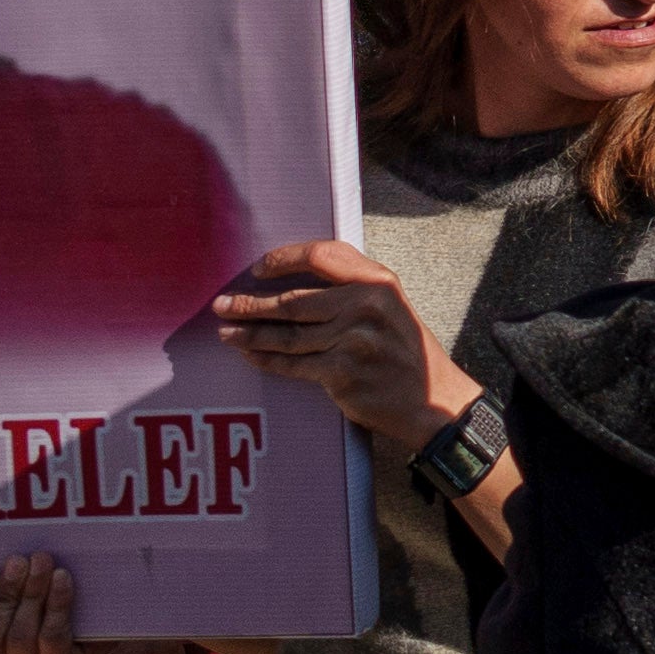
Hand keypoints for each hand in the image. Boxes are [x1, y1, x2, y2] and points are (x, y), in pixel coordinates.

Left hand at [204, 236, 461, 461]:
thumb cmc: (405, 350)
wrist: (432, 398)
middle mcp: (365, 305)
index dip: (286, 258)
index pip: (323, 255)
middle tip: (222, 304)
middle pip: (293, 300)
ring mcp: (352, 340)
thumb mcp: (391, 305)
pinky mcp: (341, 373)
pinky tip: (248, 355)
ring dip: (249, 333)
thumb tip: (296, 282)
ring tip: (225, 331)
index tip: (258, 268)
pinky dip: (265, 360)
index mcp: (378, 280)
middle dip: (251, 303)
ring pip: (286, 335)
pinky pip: (291, 364)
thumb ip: (353, 290)